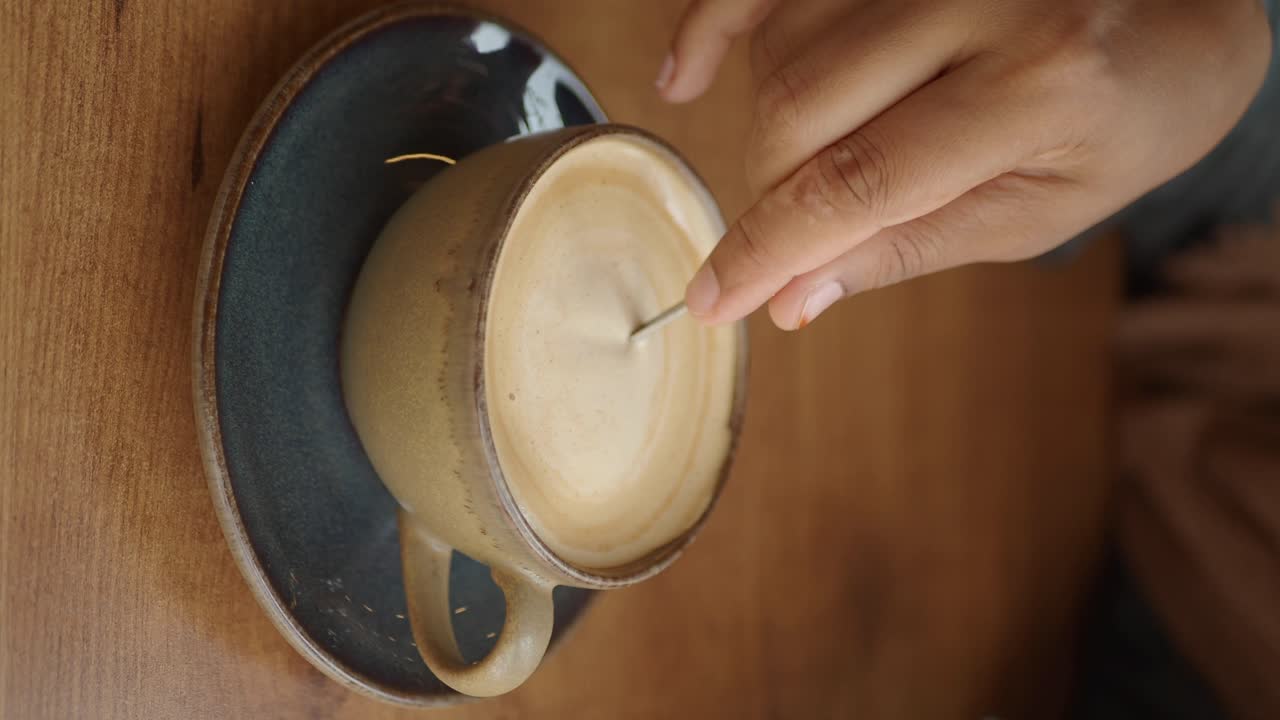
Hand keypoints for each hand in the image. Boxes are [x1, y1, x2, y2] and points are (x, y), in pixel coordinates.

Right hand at [657, 0, 1271, 328]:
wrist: (1182, 7)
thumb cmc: (1126, 116)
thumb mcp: (1040, 210)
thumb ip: (910, 246)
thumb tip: (794, 299)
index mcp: (1038, 84)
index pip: (858, 182)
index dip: (770, 250)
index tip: (714, 301)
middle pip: (799, 113)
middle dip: (774, 196)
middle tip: (797, 229)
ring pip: (782, 55)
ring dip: (775, 125)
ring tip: (830, 148)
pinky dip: (713, 26)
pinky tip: (687, 72)